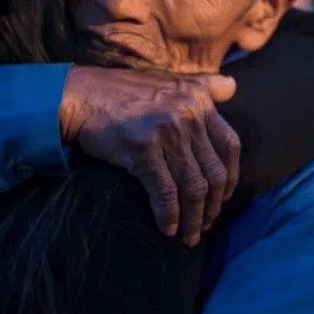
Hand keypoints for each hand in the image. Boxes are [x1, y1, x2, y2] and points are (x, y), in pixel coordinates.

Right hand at [59, 67, 240, 246]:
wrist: (82, 96)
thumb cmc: (123, 91)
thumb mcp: (170, 79)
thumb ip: (205, 84)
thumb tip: (232, 85)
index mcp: (198, 100)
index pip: (230, 145)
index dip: (231, 177)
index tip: (223, 197)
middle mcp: (188, 114)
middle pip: (215, 172)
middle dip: (214, 205)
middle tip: (206, 223)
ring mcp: (167, 132)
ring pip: (193, 187)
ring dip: (194, 218)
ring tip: (190, 235)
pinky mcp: (143, 149)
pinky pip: (165, 192)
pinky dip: (169, 215)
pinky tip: (168, 228)